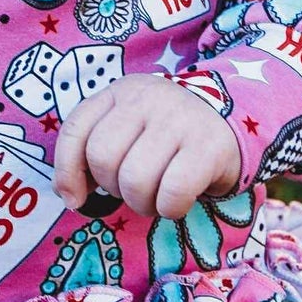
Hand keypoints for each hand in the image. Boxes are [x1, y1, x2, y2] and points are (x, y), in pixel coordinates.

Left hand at [53, 77, 241, 220]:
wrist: (234, 121)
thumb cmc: (169, 137)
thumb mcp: (129, 131)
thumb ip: (94, 153)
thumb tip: (71, 196)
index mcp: (120, 92)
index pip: (75, 131)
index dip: (67, 172)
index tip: (76, 198)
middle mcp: (147, 98)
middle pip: (103, 158)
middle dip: (113, 188)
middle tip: (134, 189)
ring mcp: (179, 118)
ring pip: (135, 179)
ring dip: (142, 203)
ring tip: (156, 197)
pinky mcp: (209, 145)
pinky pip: (172, 192)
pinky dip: (169, 209)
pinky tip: (176, 202)